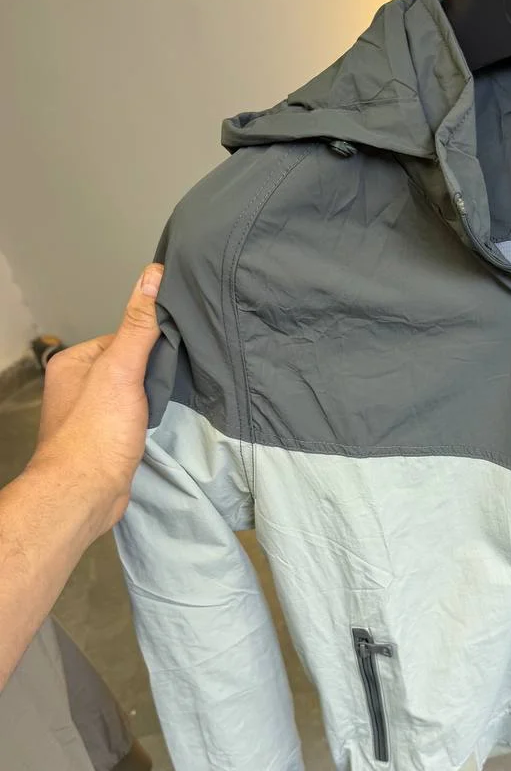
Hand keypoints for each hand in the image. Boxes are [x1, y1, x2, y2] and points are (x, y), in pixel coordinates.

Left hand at [29, 264, 163, 535]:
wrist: (85, 495)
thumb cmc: (96, 433)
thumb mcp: (122, 369)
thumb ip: (139, 324)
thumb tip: (153, 275)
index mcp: (74, 362)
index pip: (123, 337)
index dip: (151, 343)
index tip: (175, 351)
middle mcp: (77, 386)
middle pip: (129, 365)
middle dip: (153, 372)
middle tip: (176, 380)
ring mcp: (90, 415)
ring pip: (132, 393)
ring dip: (153, 398)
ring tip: (168, 404)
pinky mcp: (105, 440)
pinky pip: (132, 417)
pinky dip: (148, 419)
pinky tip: (158, 425)